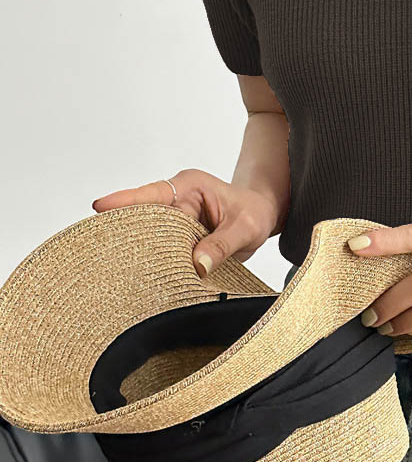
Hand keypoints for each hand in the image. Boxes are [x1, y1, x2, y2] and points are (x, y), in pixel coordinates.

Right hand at [92, 169, 282, 276]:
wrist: (261, 215)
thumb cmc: (254, 213)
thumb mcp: (246, 228)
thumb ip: (223, 245)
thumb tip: (199, 265)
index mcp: (190, 187)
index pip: (153, 194)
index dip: (125, 201)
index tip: (100, 207)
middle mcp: (176, 199)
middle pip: (142, 215)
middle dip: (125, 231)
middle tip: (104, 250)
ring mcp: (173, 217)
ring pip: (148, 234)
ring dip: (140, 250)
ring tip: (120, 268)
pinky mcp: (174, 235)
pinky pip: (159, 247)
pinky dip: (153, 259)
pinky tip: (142, 275)